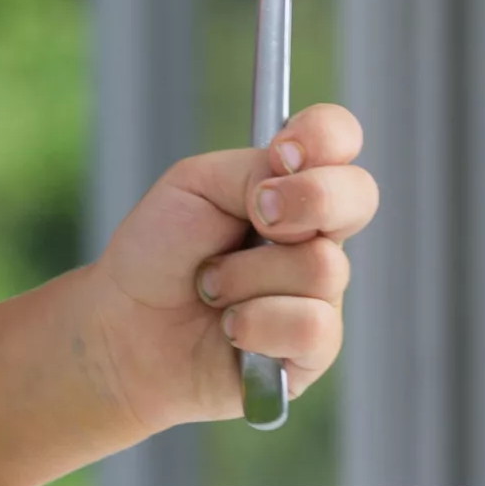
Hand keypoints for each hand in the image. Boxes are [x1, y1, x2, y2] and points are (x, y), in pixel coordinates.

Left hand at [86, 102, 378, 430]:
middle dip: (309, 199)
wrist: (125, 326)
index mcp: (287, 185)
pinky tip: (230, 329)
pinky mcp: (314, 349)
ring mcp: (321, 292)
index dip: (324, 136)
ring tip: (210, 287)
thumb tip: (293, 184)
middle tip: (258, 217)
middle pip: (359, 195)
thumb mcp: (191, 188)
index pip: (337, 138)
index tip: (283, 152)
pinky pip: (310, 327)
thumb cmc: (159, 251)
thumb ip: (249, 172)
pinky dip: (254, 324)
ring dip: (244, 277)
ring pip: (322, 267)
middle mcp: (316, 234)